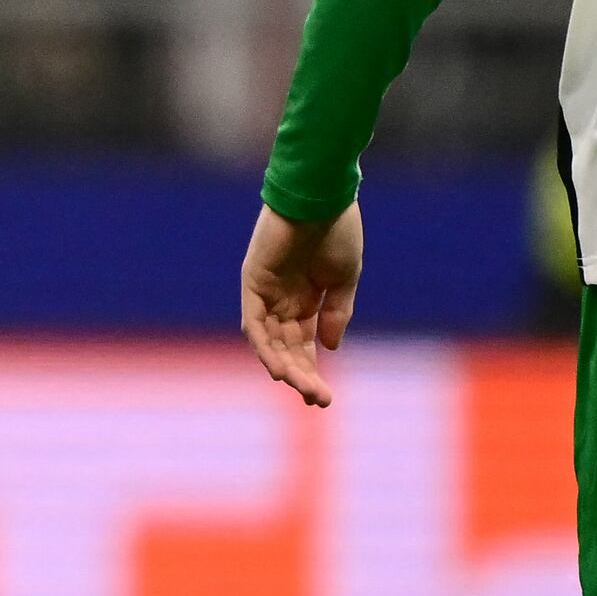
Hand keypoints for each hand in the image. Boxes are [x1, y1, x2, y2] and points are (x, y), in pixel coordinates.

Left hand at [240, 200, 362, 407]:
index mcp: (305, 298)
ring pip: (269, 340)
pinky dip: (264, 345)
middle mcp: (282, 299)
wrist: (324, 194)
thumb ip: (336, 312)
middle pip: (287, 347)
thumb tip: (328, 347)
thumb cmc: (337, 229)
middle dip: (302, 375)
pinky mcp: (253, 280)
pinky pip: (254, 321)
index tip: (324, 399)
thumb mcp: (344, 278)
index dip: (312, 370)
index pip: (303, 344)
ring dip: (284, 366)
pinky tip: (278, 368)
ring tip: (302, 389)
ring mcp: (266, 290)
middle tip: (318, 400)